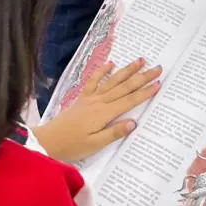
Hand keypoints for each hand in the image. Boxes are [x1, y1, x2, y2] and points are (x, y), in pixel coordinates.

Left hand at [32, 59, 160, 160]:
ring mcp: (90, 98)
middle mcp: (99, 101)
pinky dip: (103, 71)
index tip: (158, 83)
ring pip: (113, 81)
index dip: (145, 92)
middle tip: (158, 68)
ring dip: (128, 70)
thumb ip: (114, 132)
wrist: (47, 141)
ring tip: (141, 60)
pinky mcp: (82, 98)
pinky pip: (94, 81)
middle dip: (142, 77)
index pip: (129, 101)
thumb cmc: (71, 146)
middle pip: (125, 87)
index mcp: (104, 113)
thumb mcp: (94, 145)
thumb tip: (134, 122)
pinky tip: (111, 64)